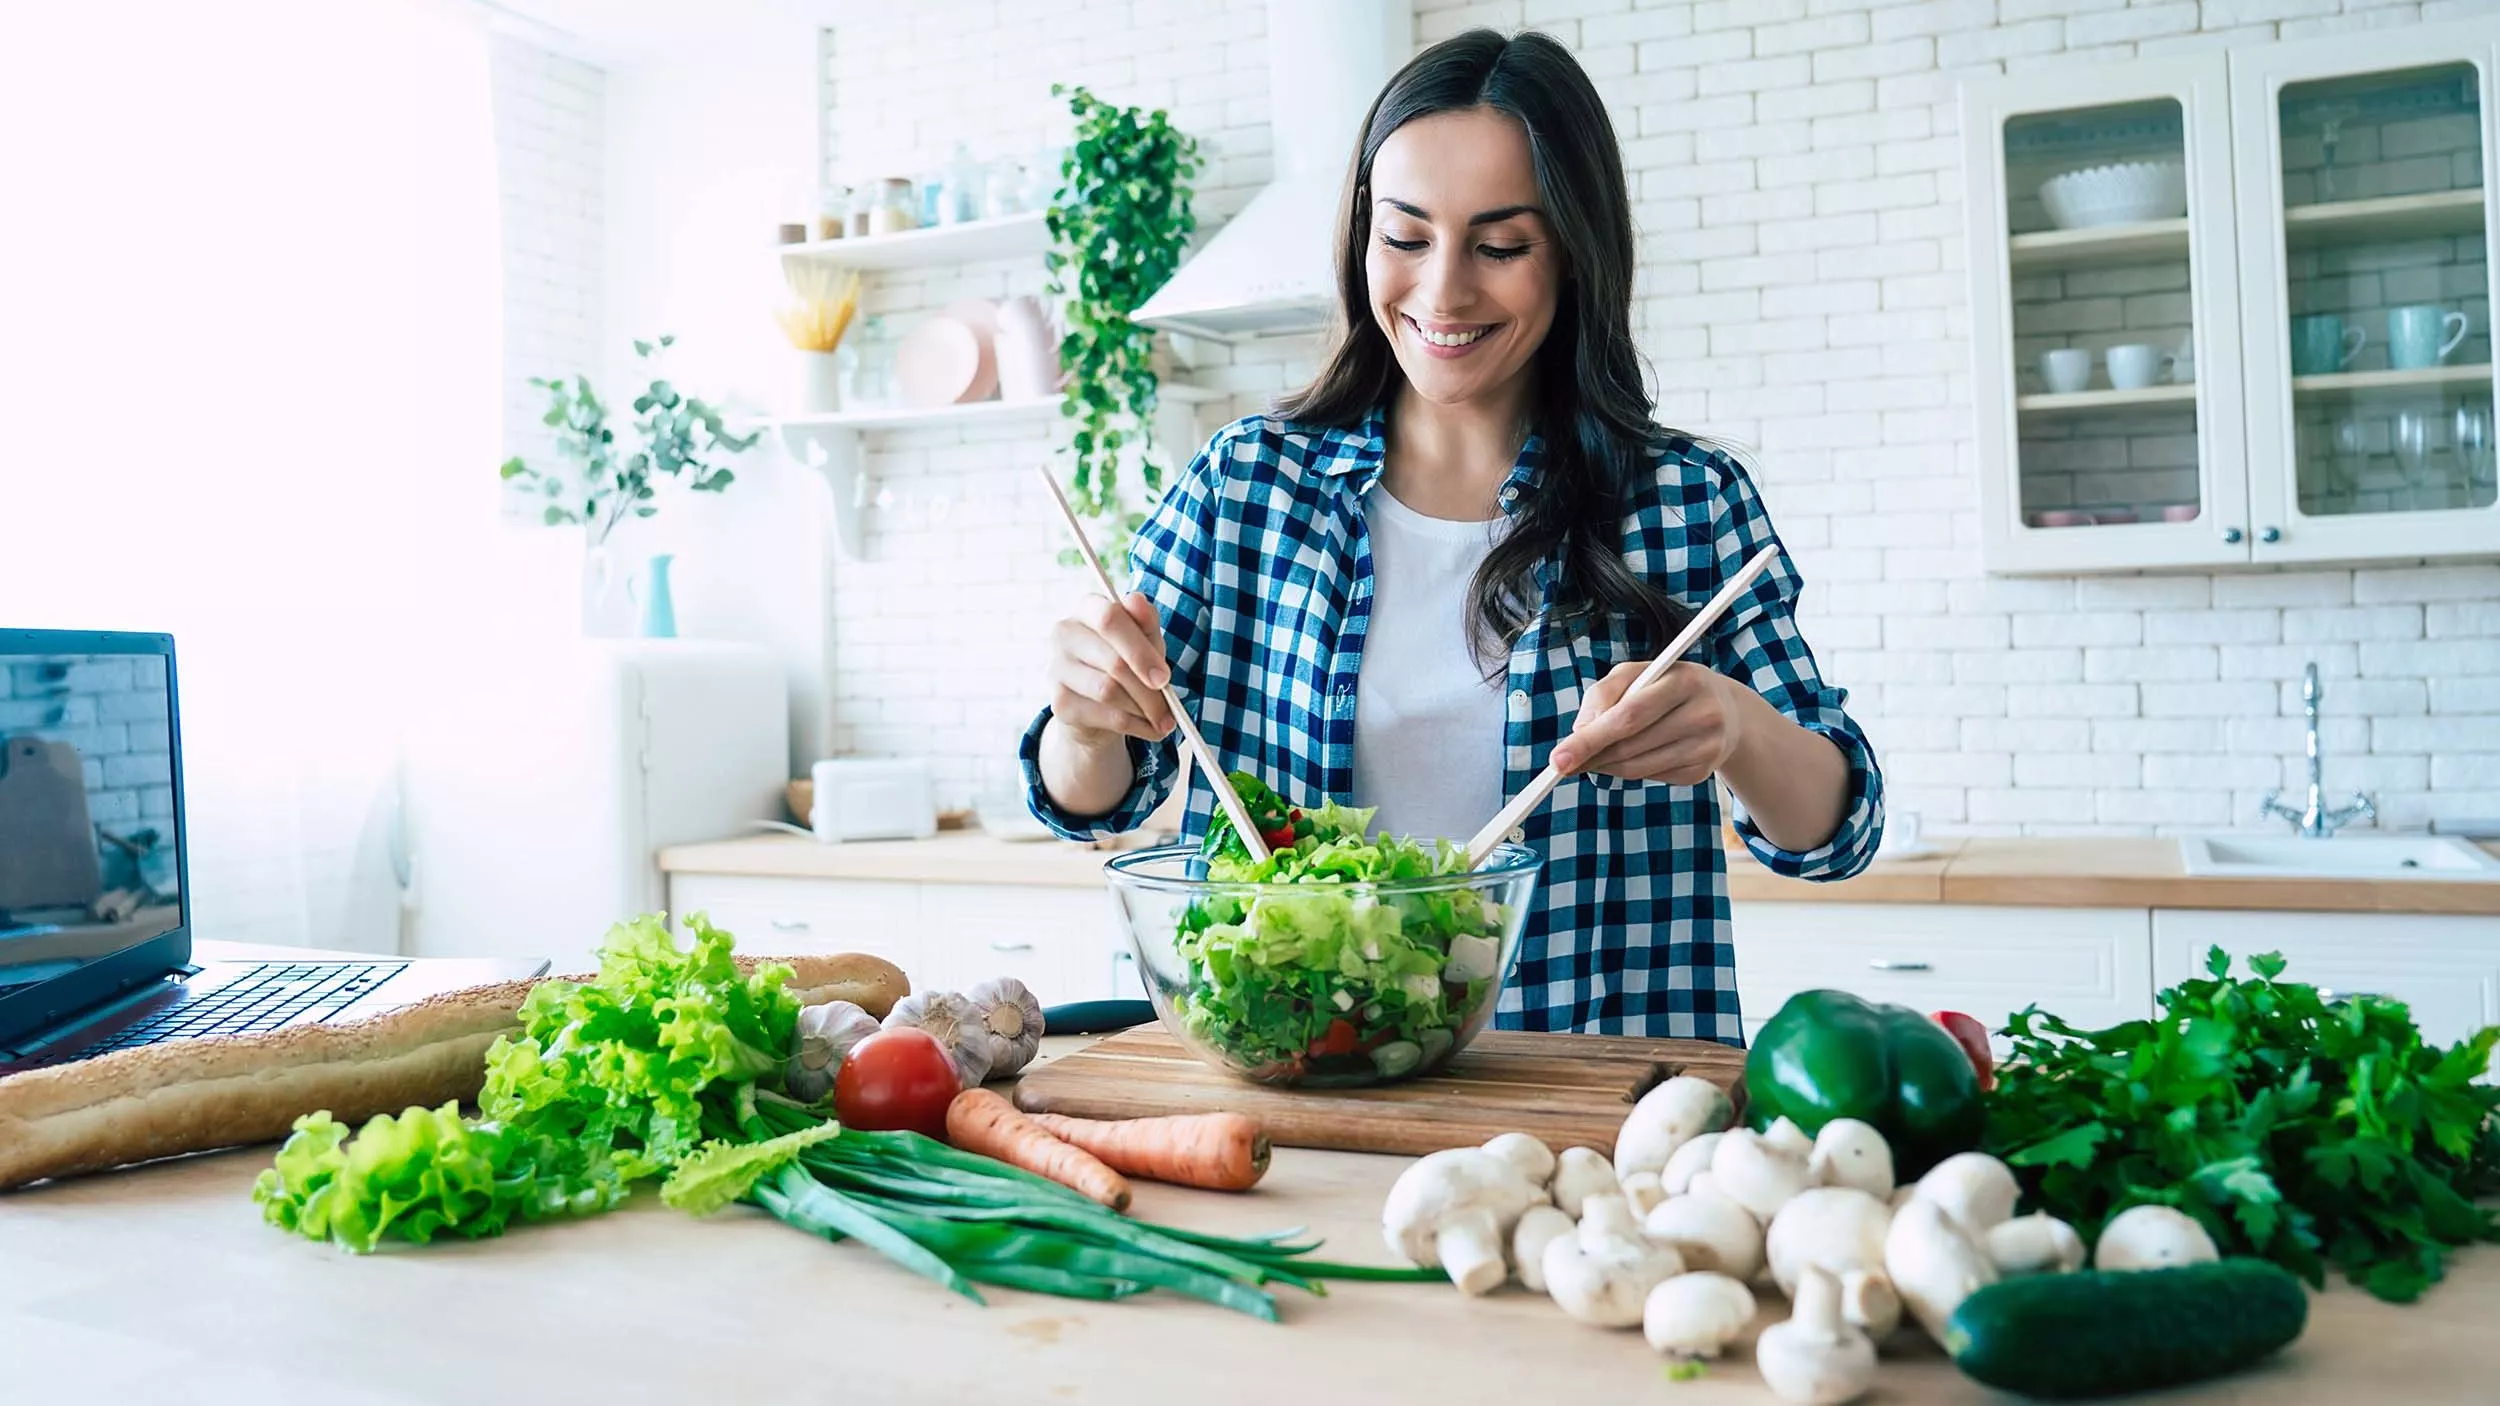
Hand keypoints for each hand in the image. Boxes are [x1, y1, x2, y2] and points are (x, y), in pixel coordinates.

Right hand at [1045, 591, 1175, 748]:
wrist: (1097, 706)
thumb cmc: (1126, 662)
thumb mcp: (1144, 639)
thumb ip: (1145, 621)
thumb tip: (1138, 601)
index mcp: (1088, 608)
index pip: (1110, 619)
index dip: (1140, 651)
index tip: (1164, 678)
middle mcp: (1065, 633)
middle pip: (1113, 662)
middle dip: (1149, 691)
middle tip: (1171, 710)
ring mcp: (1057, 668)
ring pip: (1108, 692)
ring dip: (1143, 711)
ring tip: (1161, 720)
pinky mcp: (1058, 702)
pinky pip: (1105, 716)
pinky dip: (1135, 726)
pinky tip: (1148, 728)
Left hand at [1548, 661, 1744, 785]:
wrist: (1726, 709)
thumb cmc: (1667, 685)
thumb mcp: (1636, 674)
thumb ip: (1603, 695)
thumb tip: (1578, 733)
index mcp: (1684, 680)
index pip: (1628, 715)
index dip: (1590, 739)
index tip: (1557, 759)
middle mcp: (1702, 714)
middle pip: (1630, 746)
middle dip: (1591, 756)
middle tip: (1564, 763)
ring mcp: (1707, 746)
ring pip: (1638, 768)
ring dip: (1606, 766)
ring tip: (1593, 757)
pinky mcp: (1703, 771)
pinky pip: (1651, 778)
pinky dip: (1630, 771)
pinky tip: (1631, 756)